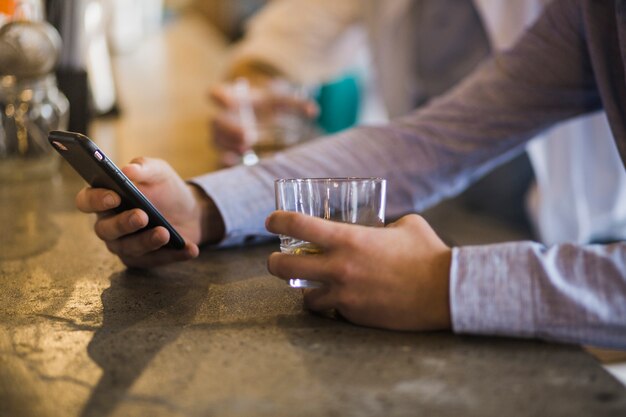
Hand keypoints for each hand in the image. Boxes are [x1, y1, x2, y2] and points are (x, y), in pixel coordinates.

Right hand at [75, 157, 224, 267]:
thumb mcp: (158, 172)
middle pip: (105, 229)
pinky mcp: (142, 260)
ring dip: (148, 241)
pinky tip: (189, 248)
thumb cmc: (165, 189)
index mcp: (105, 198)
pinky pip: (153, 261)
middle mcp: (108, 224)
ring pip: (128, 248)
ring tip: (165, 233)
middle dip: (123, 223)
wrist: (190, 211)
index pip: (87, 201)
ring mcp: (123, 245)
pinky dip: (173, 255)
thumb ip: (144, 167)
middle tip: (142, 216)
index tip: (115, 196)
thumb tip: (128, 169)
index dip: (96, 200)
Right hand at [209, 78, 317, 165]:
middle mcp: (222, 117)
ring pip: (217, 141)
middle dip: (231, 130)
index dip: (220, 97)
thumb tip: (314, 111)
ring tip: (247, 150)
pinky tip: (239, 162)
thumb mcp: (282, 100)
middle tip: (248, 137)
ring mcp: (221, 136)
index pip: (216, 94)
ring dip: (231, 146)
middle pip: (216, 122)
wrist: (261, 117)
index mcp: (231, 98)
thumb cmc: (268, 105)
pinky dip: (229, 161)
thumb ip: (297, 104)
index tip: (231, 102)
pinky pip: (220, 158)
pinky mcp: (226, 152)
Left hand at [265, 212, 451, 330]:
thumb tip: (379, 226)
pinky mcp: (355, 316)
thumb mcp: (406, 225)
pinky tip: (338, 301)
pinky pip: (332, 312)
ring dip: (305, 290)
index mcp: (349, 239)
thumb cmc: (428, 254)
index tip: (271, 221)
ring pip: (304, 297)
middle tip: (276, 260)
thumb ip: (384, 225)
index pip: (299, 225)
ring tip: (311, 286)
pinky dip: (331, 306)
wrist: (446, 292)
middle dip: (274, 263)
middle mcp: (339, 267)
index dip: (277, 221)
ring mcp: (345, 295)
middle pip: (282, 267)